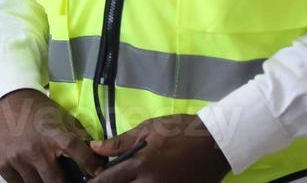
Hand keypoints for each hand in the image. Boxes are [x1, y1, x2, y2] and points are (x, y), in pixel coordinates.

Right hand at [0, 89, 101, 182]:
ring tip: (52, 176)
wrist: (6, 101)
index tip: (98, 172)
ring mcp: (17, 158)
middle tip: (71, 180)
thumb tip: (100, 161)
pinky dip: (29, 182)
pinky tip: (33, 173)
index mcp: (52, 133)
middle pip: (57, 182)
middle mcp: (33, 148)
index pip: (77, 151)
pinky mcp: (3, 165)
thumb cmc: (39, 111)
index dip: (91, 164)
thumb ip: (81, 139)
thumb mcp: (62, 118)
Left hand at [89, 114, 228, 182]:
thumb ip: (120, 142)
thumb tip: (95, 147)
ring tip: (129, 177)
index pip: (108, 180)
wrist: (216, 142)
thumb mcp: (148, 129)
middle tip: (109, 179)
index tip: (90, 181)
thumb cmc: (180, 131)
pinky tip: (143, 181)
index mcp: (141, 165)